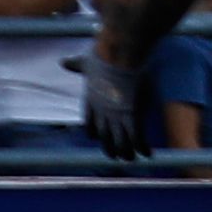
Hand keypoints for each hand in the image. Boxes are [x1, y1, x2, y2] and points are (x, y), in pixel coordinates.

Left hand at [81, 46, 156, 164]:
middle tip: (117, 156)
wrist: (118, 53)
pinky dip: (142, 148)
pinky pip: (137, 139)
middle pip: (104, 139)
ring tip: (132, 159)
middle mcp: (102, 112)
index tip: (100, 137)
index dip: (95, 133)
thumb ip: (76, 65)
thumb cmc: (104, 54)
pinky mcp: (132, 115)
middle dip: (110, 149)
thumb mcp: (86, 62)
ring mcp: (116, 115)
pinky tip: (148, 154)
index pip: (89, 126)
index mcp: (91, 101)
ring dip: (127, 153)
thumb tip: (63, 62)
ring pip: (120, 143)